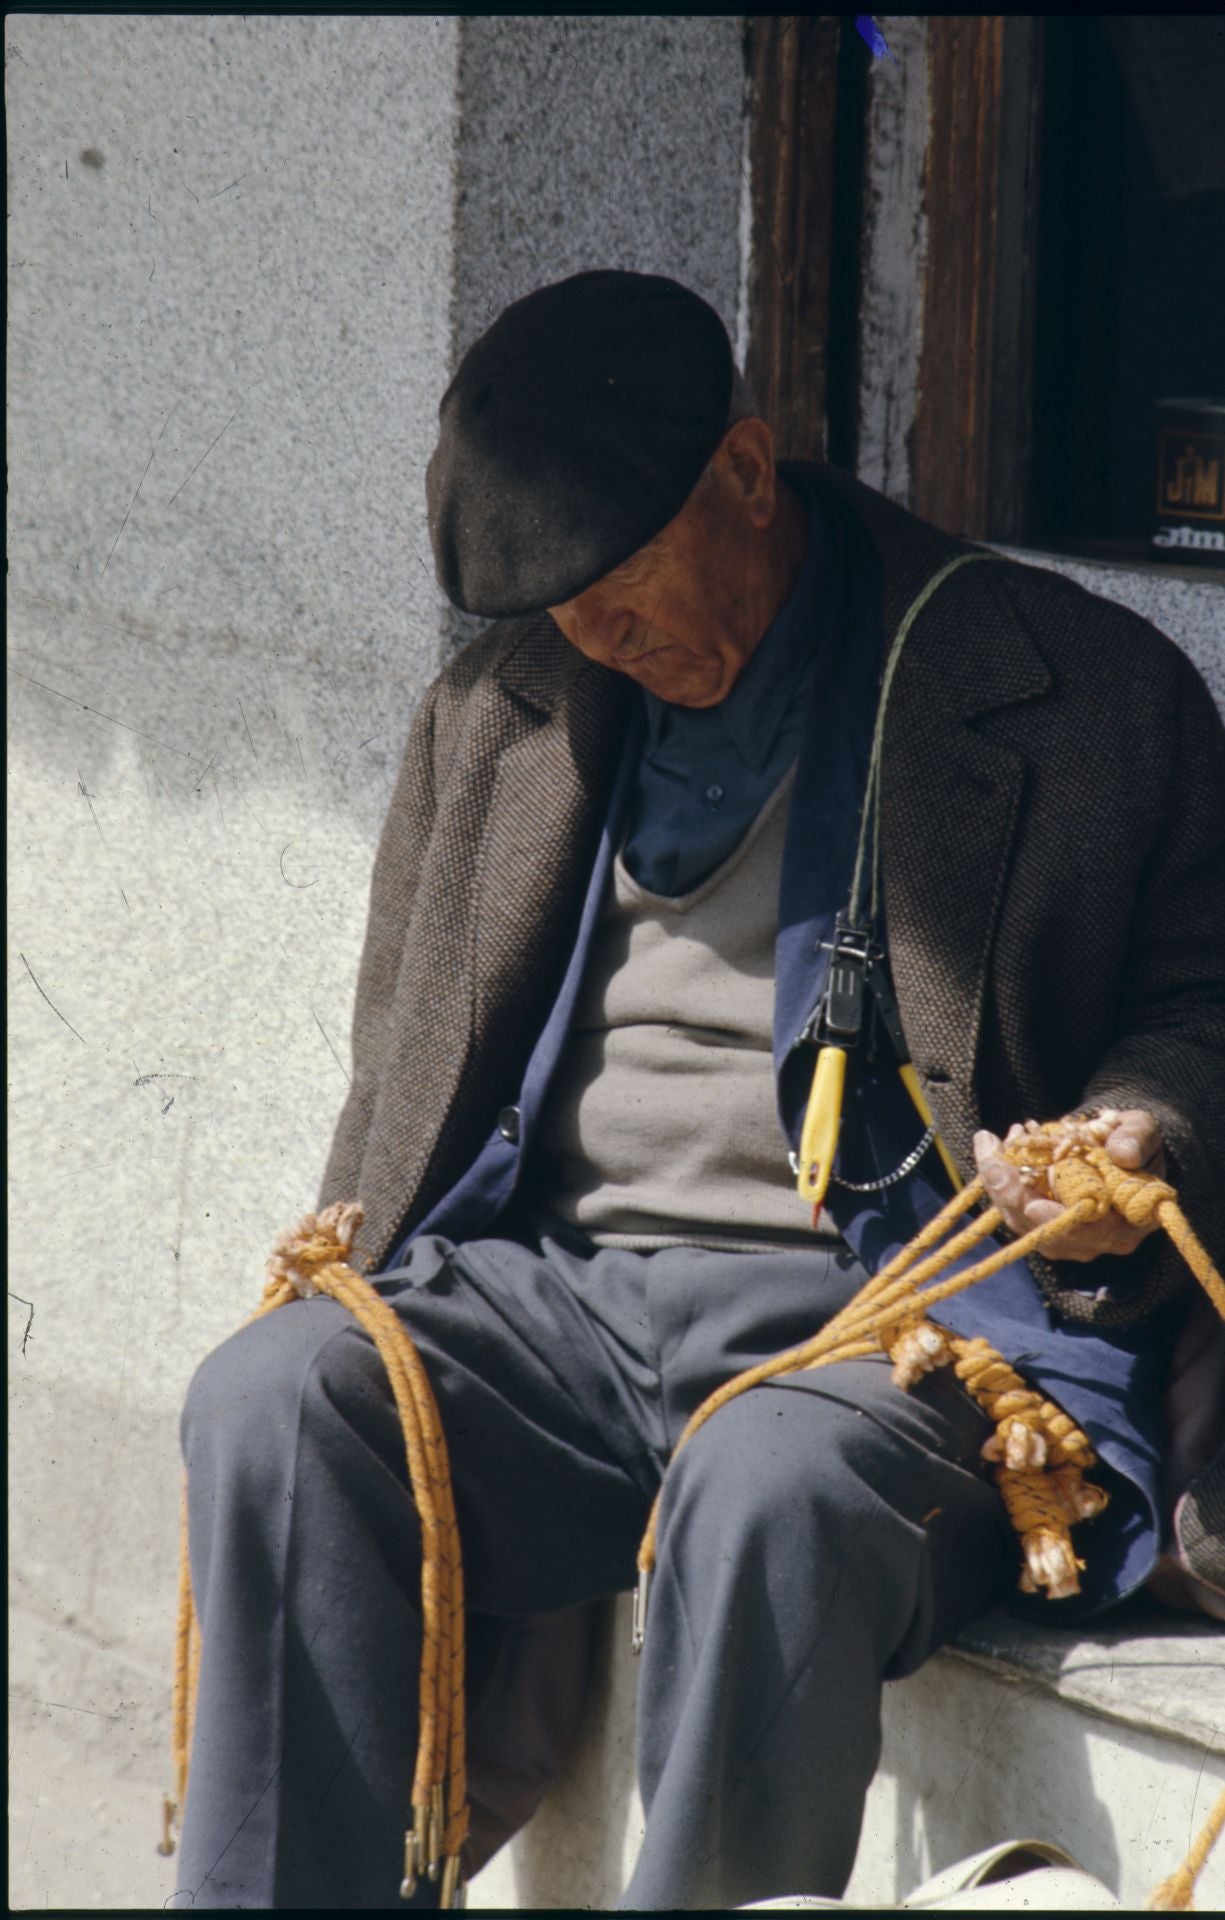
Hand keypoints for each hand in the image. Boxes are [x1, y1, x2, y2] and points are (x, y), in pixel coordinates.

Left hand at [972, 1109, 1165, 1263]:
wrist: (1115, 1142)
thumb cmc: (1133, 1137)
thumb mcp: (1142, 1129)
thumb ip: (1136, 1138)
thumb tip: (1124, 1153)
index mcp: (1130, 1222)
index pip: (1094, 1232)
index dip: (1062, 1223)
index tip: (1033, 1207)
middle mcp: (1097, 1238)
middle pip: (1046, 1232)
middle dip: (1014, 1196)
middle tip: (992, 1161)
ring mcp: (1066, 1235)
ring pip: (1021, 1220)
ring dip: (998, 1182)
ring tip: (989, 1143)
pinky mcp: (1041, 1221)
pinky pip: (1011, 1206)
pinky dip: (997, 1178)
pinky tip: (990, 1146)